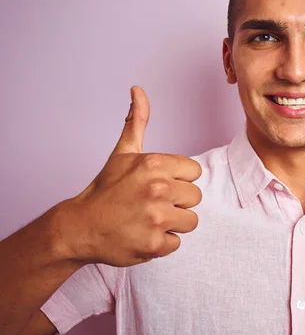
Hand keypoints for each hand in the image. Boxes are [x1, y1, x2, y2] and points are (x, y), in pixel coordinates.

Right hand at [61, 86, 201, 265]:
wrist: (79, 227)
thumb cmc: (105, 190)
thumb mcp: (122, 153)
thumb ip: (137, 121)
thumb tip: (138, 89)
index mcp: (155, 164)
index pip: (194, 172)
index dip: (177, 180)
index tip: (157, 185)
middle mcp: (158, 189)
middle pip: (195, 197)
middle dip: (176, 202)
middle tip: (150, 204)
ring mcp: (156, 218)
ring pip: (191, 221)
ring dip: (172, 224)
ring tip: (148, 220)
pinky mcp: (154, 245)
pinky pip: (177, 243)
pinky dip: (162, 244)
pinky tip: (142, 235)